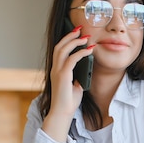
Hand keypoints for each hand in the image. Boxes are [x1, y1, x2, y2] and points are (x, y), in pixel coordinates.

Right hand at [42, 27, 94, 141]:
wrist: (62, 113)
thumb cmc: (69, 101)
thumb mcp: (76, 86)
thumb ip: (78, 76)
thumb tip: (86, 69)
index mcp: (57, 70)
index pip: (59, 51)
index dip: (67, 40)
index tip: (76, 33)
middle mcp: (55, 69)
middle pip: (59, 46)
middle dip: (69, 36)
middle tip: (79, 29)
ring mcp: (57, 72)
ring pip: (63, 50)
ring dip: (74, 41)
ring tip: (85, 36)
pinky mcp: (63, 76)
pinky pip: (72, 60)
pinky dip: (81, 53)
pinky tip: (89, 50)